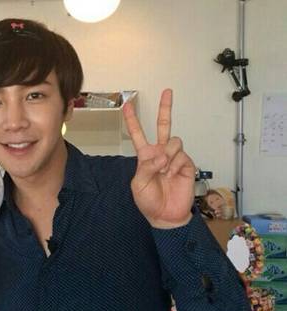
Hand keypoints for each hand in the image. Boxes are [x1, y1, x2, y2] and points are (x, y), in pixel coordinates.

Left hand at [123, 90, 195, 228]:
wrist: (166, 216)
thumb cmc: (149, 202)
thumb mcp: (138, 184)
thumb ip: (146, 166)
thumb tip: (162, 155)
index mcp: (146, 157)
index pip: (138, 134)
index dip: (132, 120)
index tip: (128, 104)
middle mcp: (160, 153)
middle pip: (164, 125)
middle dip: (165, 107)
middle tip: (167, 91)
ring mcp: (174, 157)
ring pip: (173, 140)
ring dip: (167, 154)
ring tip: (164, 169)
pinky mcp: (186, 164)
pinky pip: (180, 155)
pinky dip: (174, 164)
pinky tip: (171, 175)